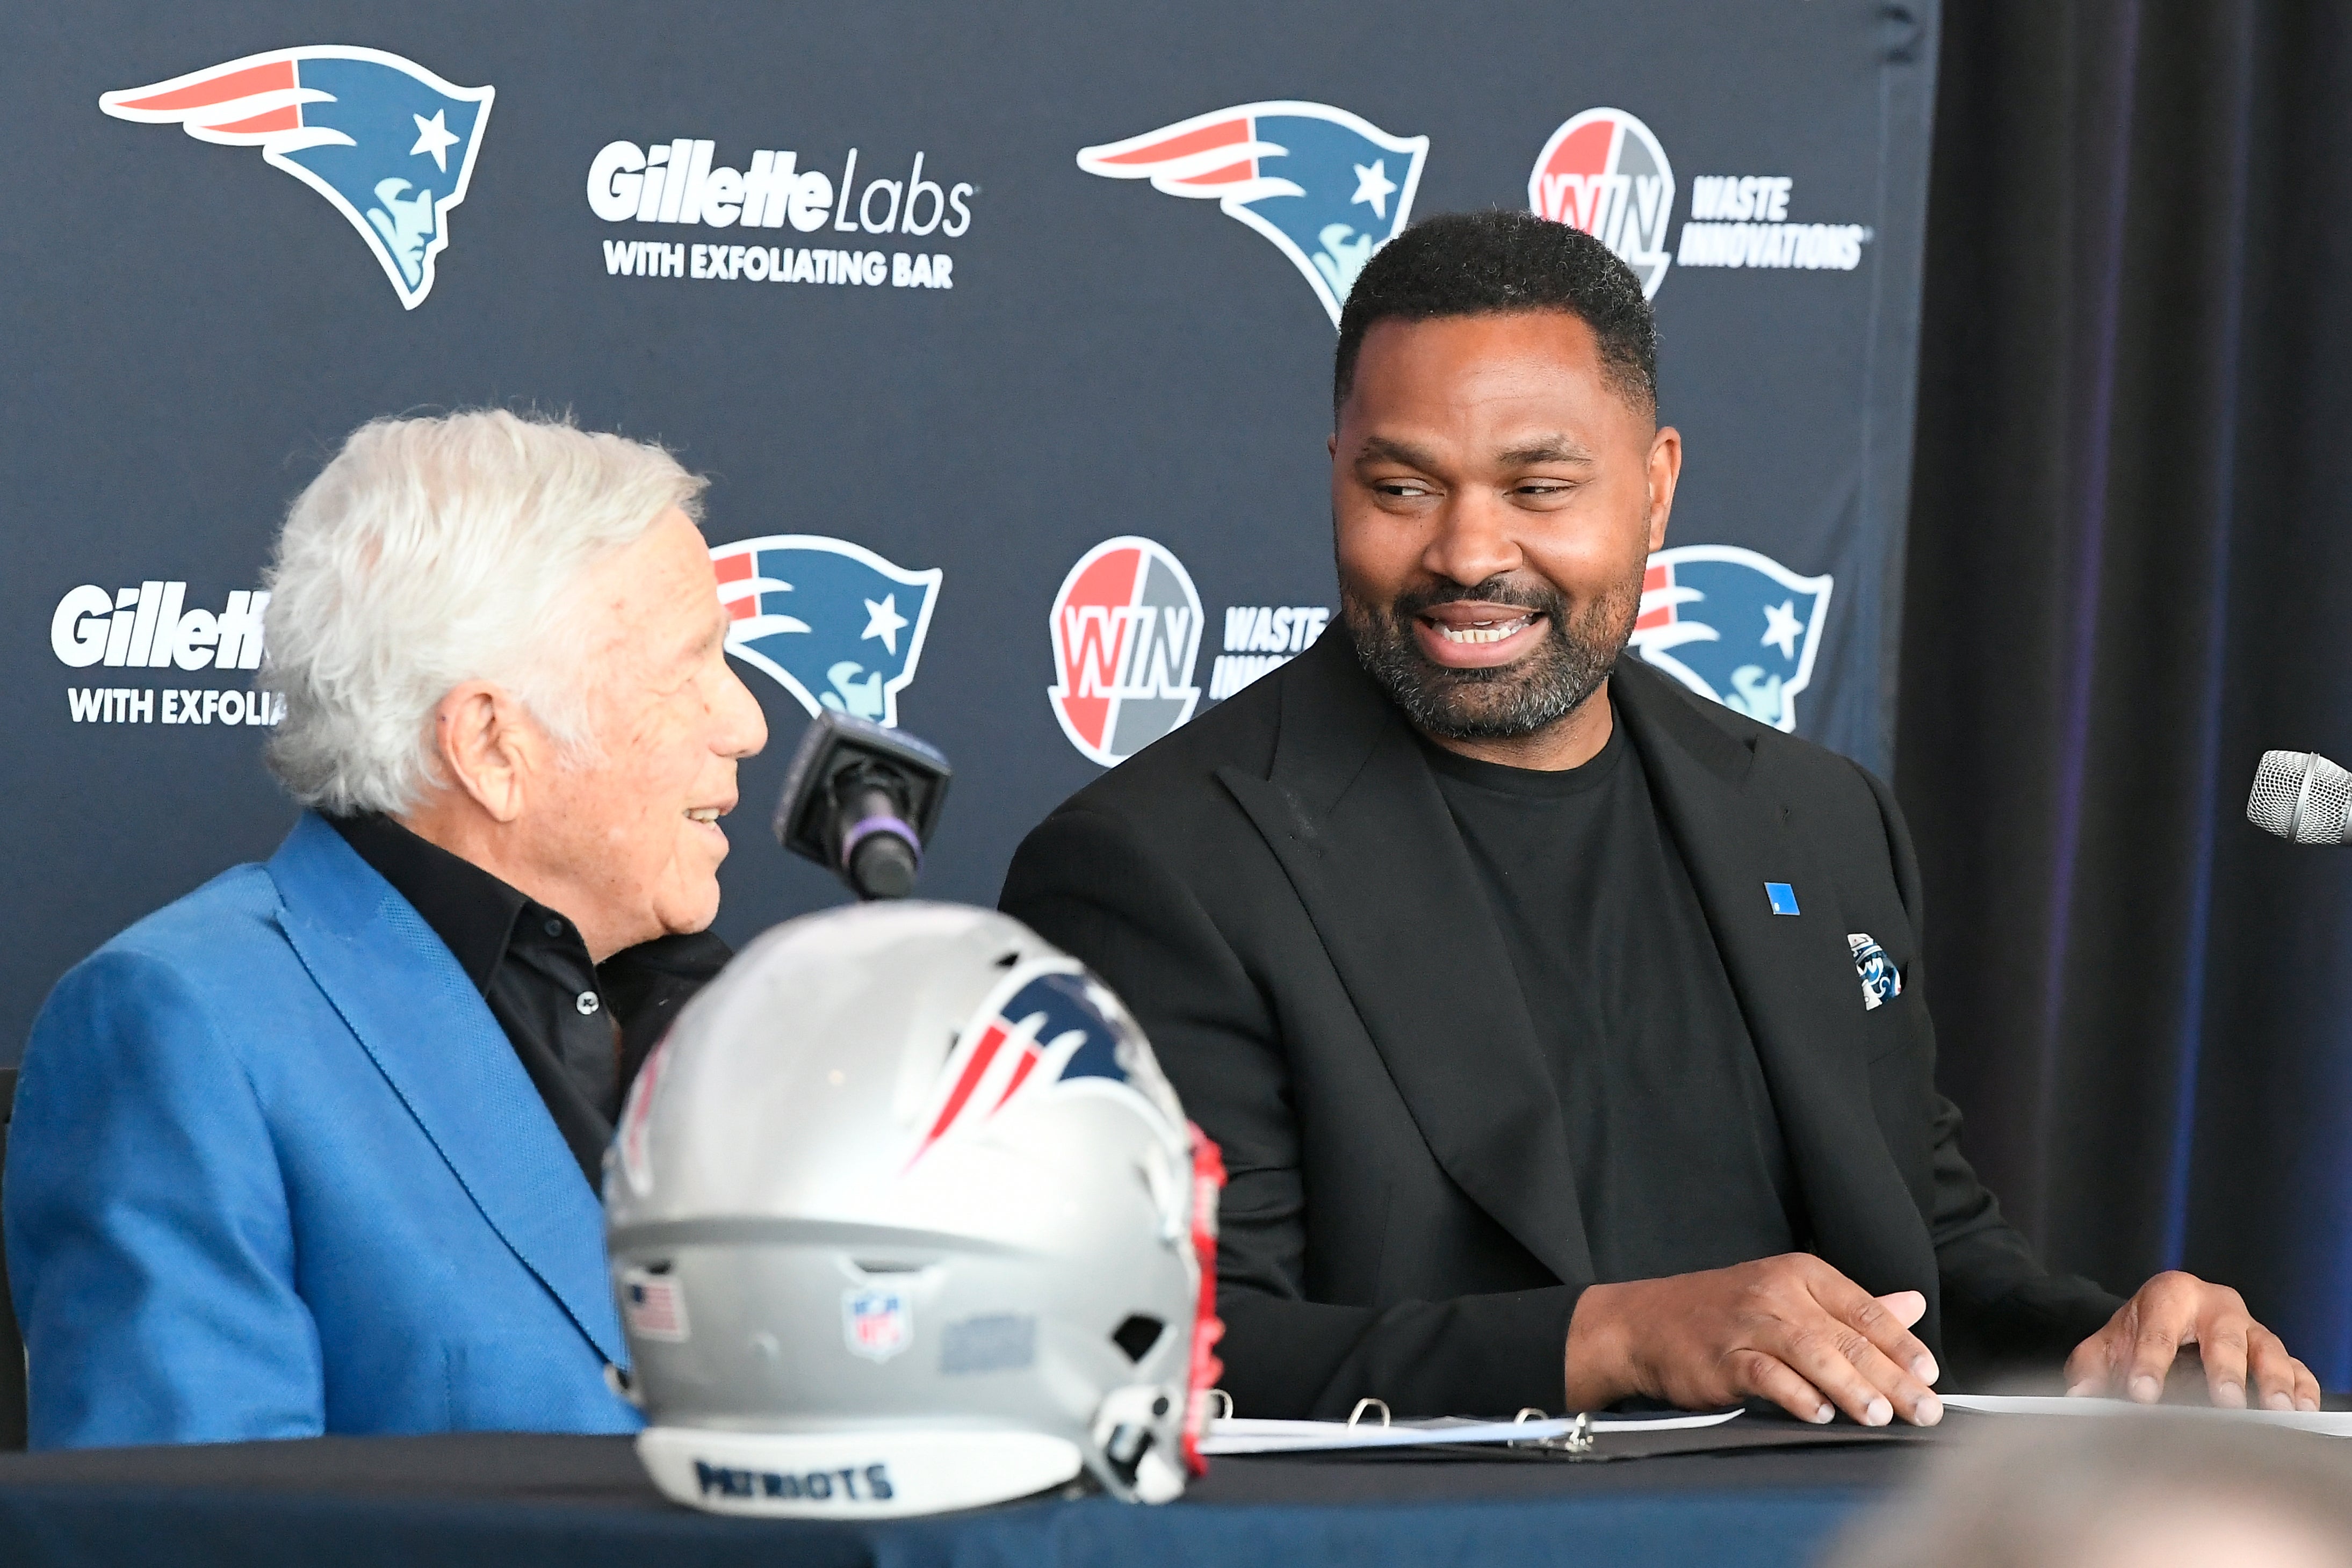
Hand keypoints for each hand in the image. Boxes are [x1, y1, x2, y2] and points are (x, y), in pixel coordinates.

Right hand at [1564, 1253, 1942, 1425]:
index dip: (1901, 1342)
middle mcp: (1777, 1293)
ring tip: (1881, 1415)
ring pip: (1812, 1353)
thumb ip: (1852, 1307)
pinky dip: (1796, 1394)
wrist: (1644, 1324)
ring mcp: (1748, 1324)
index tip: (1931, 1373)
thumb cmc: (1724, 1314)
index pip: (1863, 1307)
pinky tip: (1819, 1413)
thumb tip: (1912, 1306)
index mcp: (1800, 1274)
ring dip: (1851, 1386)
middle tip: (1925, 1408)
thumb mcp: (1789, 1296)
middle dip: (1891, 1376)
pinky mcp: (1723, 1357)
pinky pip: (1766, 1375)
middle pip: (1845, 1336)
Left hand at [2065, 1271, 2318, 1410]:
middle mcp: (2214, 1306)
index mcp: (2169, 1295)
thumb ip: (2088, 1368)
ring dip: (2273, 1380)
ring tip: (2275, 1409)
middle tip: (2225, 1401)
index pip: (2157, 1331)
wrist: (2163, 1318)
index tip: (2142, 1392)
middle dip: (2224, 1369)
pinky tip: (2301, 1409)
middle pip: (2222, 1336)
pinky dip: (2301, 1386)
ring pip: (2267, 1349)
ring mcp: (2248, 1327)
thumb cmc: (2138, 1332)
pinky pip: (2295, 1365)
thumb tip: (2078, 1396)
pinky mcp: (2271, 1348)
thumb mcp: (2106, 1345)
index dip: (2148, 1363)